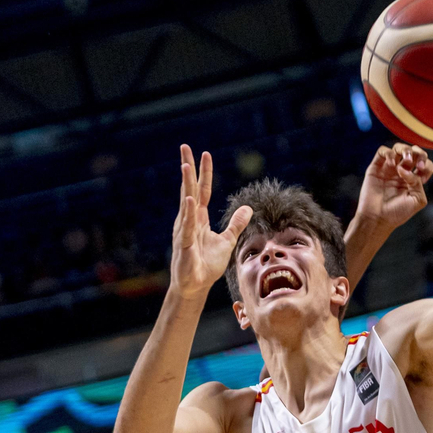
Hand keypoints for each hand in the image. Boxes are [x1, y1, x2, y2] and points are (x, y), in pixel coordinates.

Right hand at [169, 144, 251, 299]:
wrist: (195, 285)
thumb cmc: (207, 264)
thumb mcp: (227, 241)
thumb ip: (236, 224)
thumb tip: (248, 209)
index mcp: (198, 217)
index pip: (203, 190)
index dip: (204, 172)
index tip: (205, 154)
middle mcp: (189, 220)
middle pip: (190, 189)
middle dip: (188, 168)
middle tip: (185, 147)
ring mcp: (184, 230)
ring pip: (186, 203)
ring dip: (186, 184)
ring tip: (186, 166)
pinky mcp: (184, 244)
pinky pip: (186, 226)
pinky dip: (188, 213)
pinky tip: (189, 200)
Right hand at [355, 143, 432, 232]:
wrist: (377, 219)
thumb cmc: (397, 213)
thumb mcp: (417, 199)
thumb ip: (417, 182)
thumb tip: (405, 168)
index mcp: (413, 179)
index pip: (424, 163)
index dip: (427, 165)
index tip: (422, 178)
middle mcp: (401, 172)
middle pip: (414, 152)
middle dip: (419, 154)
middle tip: (418, 166)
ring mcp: (388, 168)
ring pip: (399, 147)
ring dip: (406, 150)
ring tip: (406, 161)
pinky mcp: (376, 167)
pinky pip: (382, 151)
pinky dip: (389, 153)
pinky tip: (392, 164)